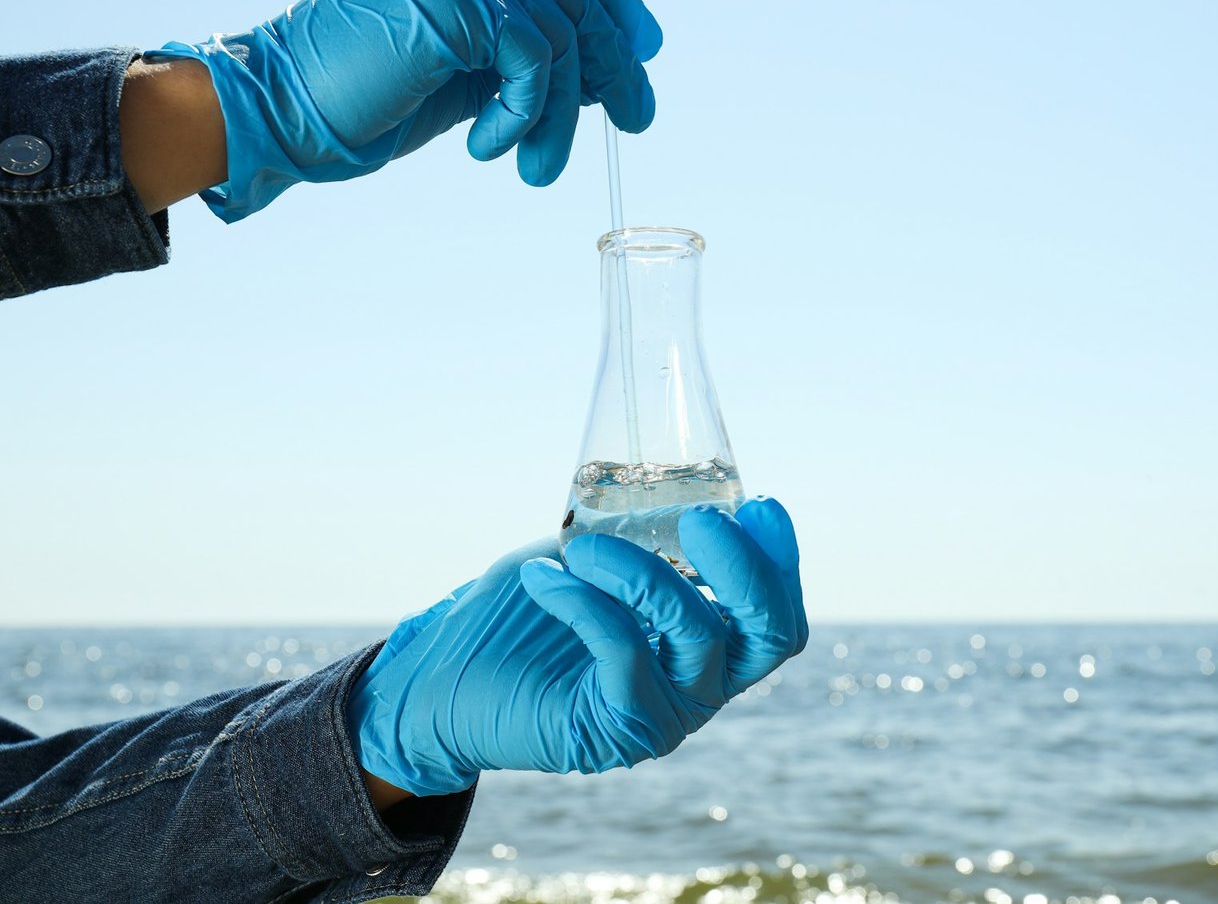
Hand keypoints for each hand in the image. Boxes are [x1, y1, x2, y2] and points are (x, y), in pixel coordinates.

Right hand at [149, 0, 661, 221]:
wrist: (279, 113)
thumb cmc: (360, 102)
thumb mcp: (461, 74)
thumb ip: (519, 57)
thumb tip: (599, 71)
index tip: (646, 48)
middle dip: (613, 64)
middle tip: (637, 120)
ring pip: (559, 33)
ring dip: (561, 115)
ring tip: (538, 170)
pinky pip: (530, 56)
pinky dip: (525, 113)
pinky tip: (490, 149)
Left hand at [347, 498, 806, 796]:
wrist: (437, 681)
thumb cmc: (519, 614)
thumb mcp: (591, 556)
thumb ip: (641, 533)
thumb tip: (680, 487)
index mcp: (709, 645)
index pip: (776, 613)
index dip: (780, 559)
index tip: (758, 503)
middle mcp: (702, 684)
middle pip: (770, 634)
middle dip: (746, 569)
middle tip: (701, 520)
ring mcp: (666, 713)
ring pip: (696, 633)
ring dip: (644, 573)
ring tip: (585, 549)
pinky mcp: (615, 730)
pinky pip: (624, 652)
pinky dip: (587, 602)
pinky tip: (544, 579)